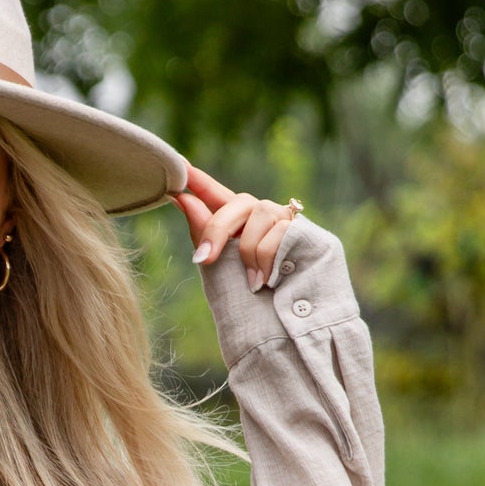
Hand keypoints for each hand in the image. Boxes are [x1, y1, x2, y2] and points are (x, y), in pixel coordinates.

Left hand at [172, 165, 300, 292]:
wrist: (291, 321)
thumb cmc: (252, 297)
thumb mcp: (221, 265)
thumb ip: (204, 232)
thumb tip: (182, 199)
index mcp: (240, 223)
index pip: (217, 194)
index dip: (200, 180)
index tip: (180, 164)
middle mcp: (264, 215)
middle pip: (239, 202)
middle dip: (217, 230)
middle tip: (202, 260)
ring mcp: (287, 220)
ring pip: (259, 217)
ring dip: (249, 254)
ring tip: (253, 283)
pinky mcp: (305, 231)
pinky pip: (278, 235)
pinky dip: (267, 261)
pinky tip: (269, 280)